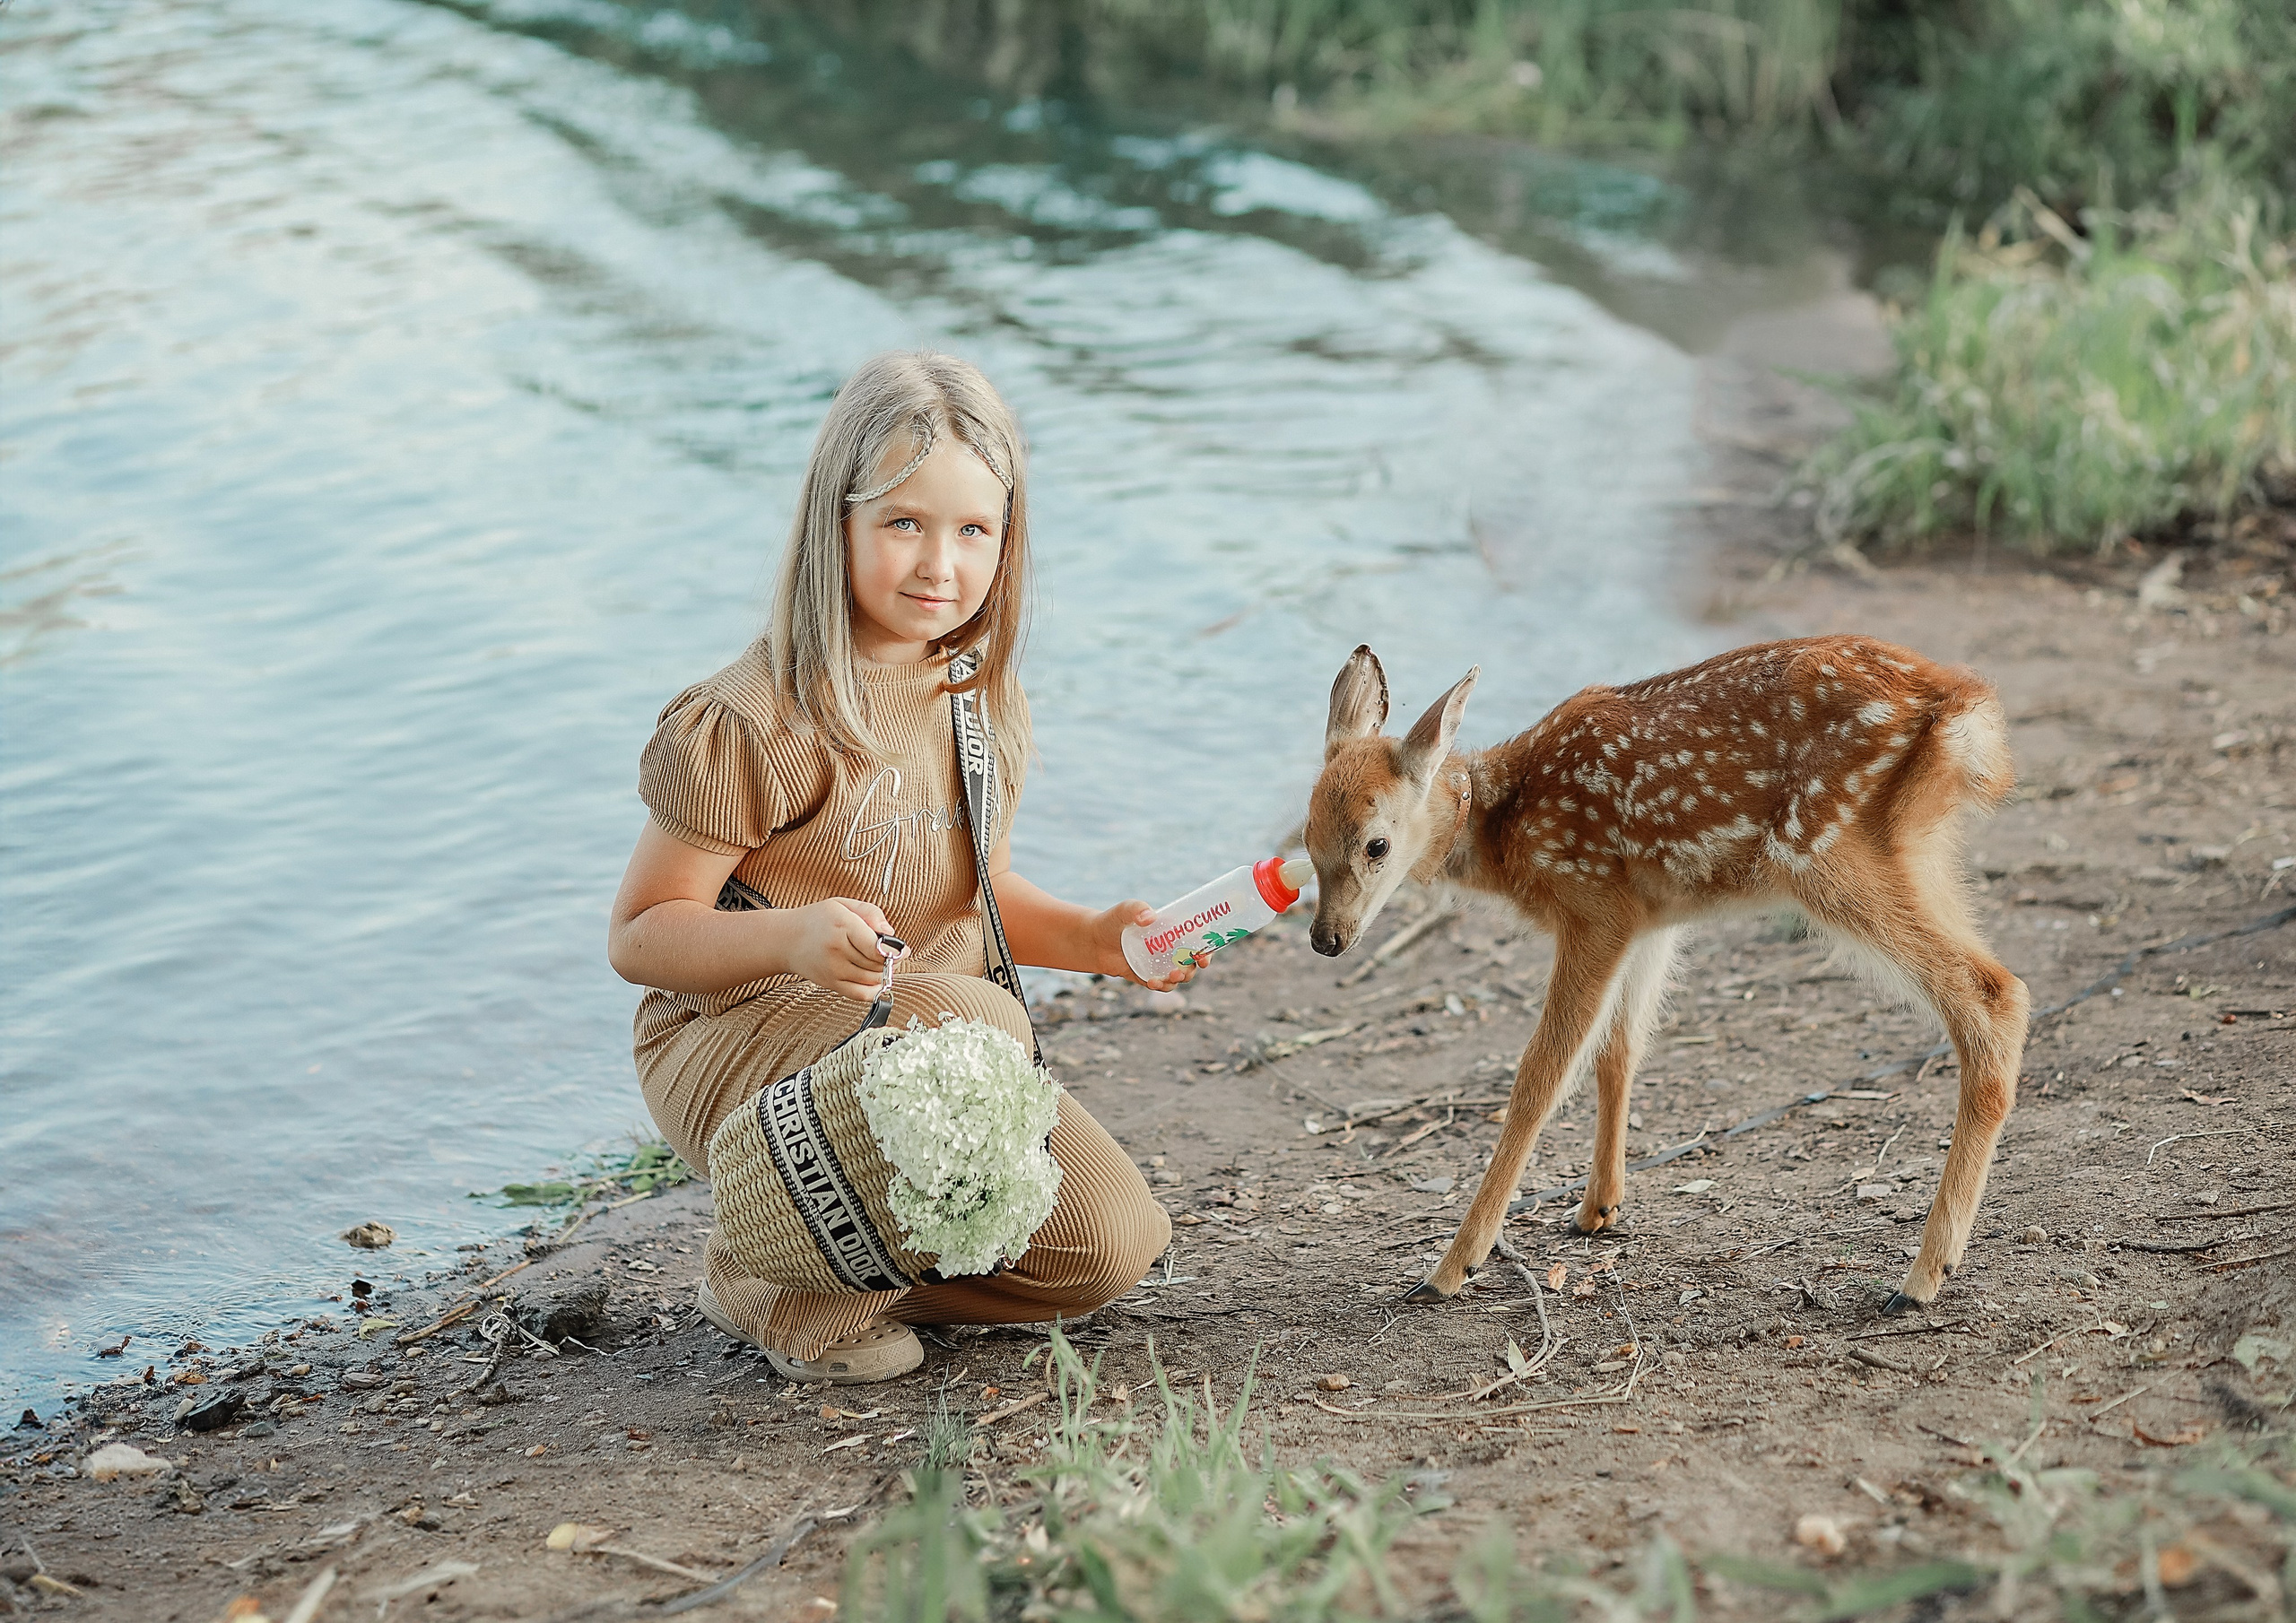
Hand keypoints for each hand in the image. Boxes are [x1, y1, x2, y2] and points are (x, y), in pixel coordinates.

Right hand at [786, 898, 903, 1002]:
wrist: (786, 940)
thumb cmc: (817, 920)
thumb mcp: (843, 905)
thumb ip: (871, 913)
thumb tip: (890, 933)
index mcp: (842, 926)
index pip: (877, 947)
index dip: (894, 950)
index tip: (902, 948)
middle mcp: (837, 950)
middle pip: (877, 964)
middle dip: (892, 960)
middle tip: (895, 953)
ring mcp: (833, 970)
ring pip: (871, 979)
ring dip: (885, 973)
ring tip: (885, 963)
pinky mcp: (831, 984)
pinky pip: (860, 994)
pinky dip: (875, 990)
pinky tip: (877, 980)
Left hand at [1092, 900, 1197, 991]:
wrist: (1093, 941)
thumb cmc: (1112, 921)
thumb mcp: (1125, 910)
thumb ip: (1137, 909)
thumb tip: (1150, 917)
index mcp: (1171, 931)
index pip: (1197, 939)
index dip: (1207, 947)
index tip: (1206, 953)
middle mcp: (1169, 948)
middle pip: (1192, 961)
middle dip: (1196, 966)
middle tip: (1191, 966)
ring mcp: (1159, 964)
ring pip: (1180, 975)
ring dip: (1181, 978)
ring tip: (1171, 976)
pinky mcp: (1148, 976)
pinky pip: (1161, 985)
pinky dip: (1161, 986)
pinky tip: (1152, 982)